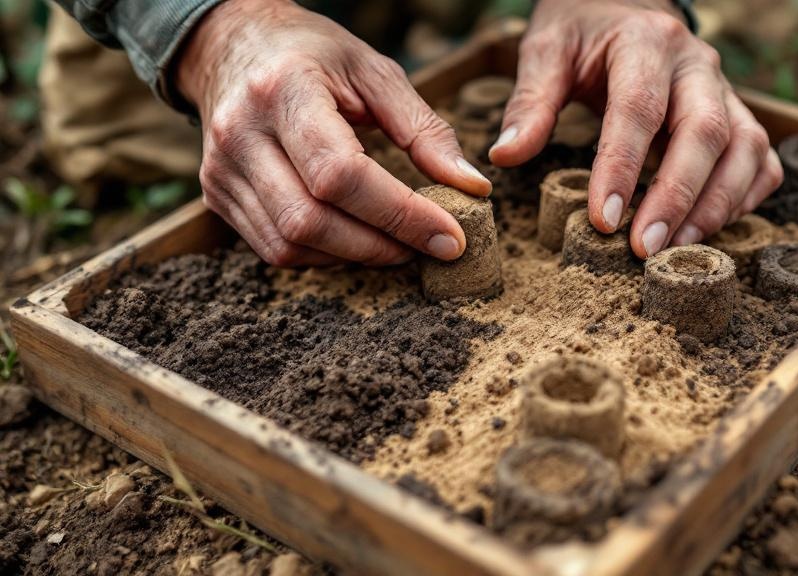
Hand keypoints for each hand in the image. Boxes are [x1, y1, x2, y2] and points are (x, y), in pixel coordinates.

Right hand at [175, 0, 491, 266]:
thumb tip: (472, 187)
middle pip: (310, 219)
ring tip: (398, 244)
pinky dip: (324, 254)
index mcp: (283, 90)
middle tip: (430, 247)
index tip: (450, 237)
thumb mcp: (375, 72)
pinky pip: (275, 248)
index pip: (340, 173)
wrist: (231, 45)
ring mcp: (221, 168)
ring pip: (290, 244)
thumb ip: (425, 130)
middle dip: (381, 245)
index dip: (399, 214)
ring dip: (355, 256)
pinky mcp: (215, 194)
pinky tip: (355, 238)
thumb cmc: (313, 55)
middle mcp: (241, 133)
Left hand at [490, 0, 782, 257]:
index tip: (604, 220)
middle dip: (678, 196)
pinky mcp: (739, 115)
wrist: (627, 4)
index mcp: (646, 43)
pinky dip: (745, 197)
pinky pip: (760, 159)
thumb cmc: (585, 33)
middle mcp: (696, 66)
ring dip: (717, 205)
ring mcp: (726, 91)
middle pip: (706, 131)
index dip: (623, 168)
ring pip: (745, 148)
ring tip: (677, 250)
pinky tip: (710, 228)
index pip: (639, 108)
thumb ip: (530, 102)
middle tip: (646, 248)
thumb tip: (504, 156)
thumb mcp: (548, 50)